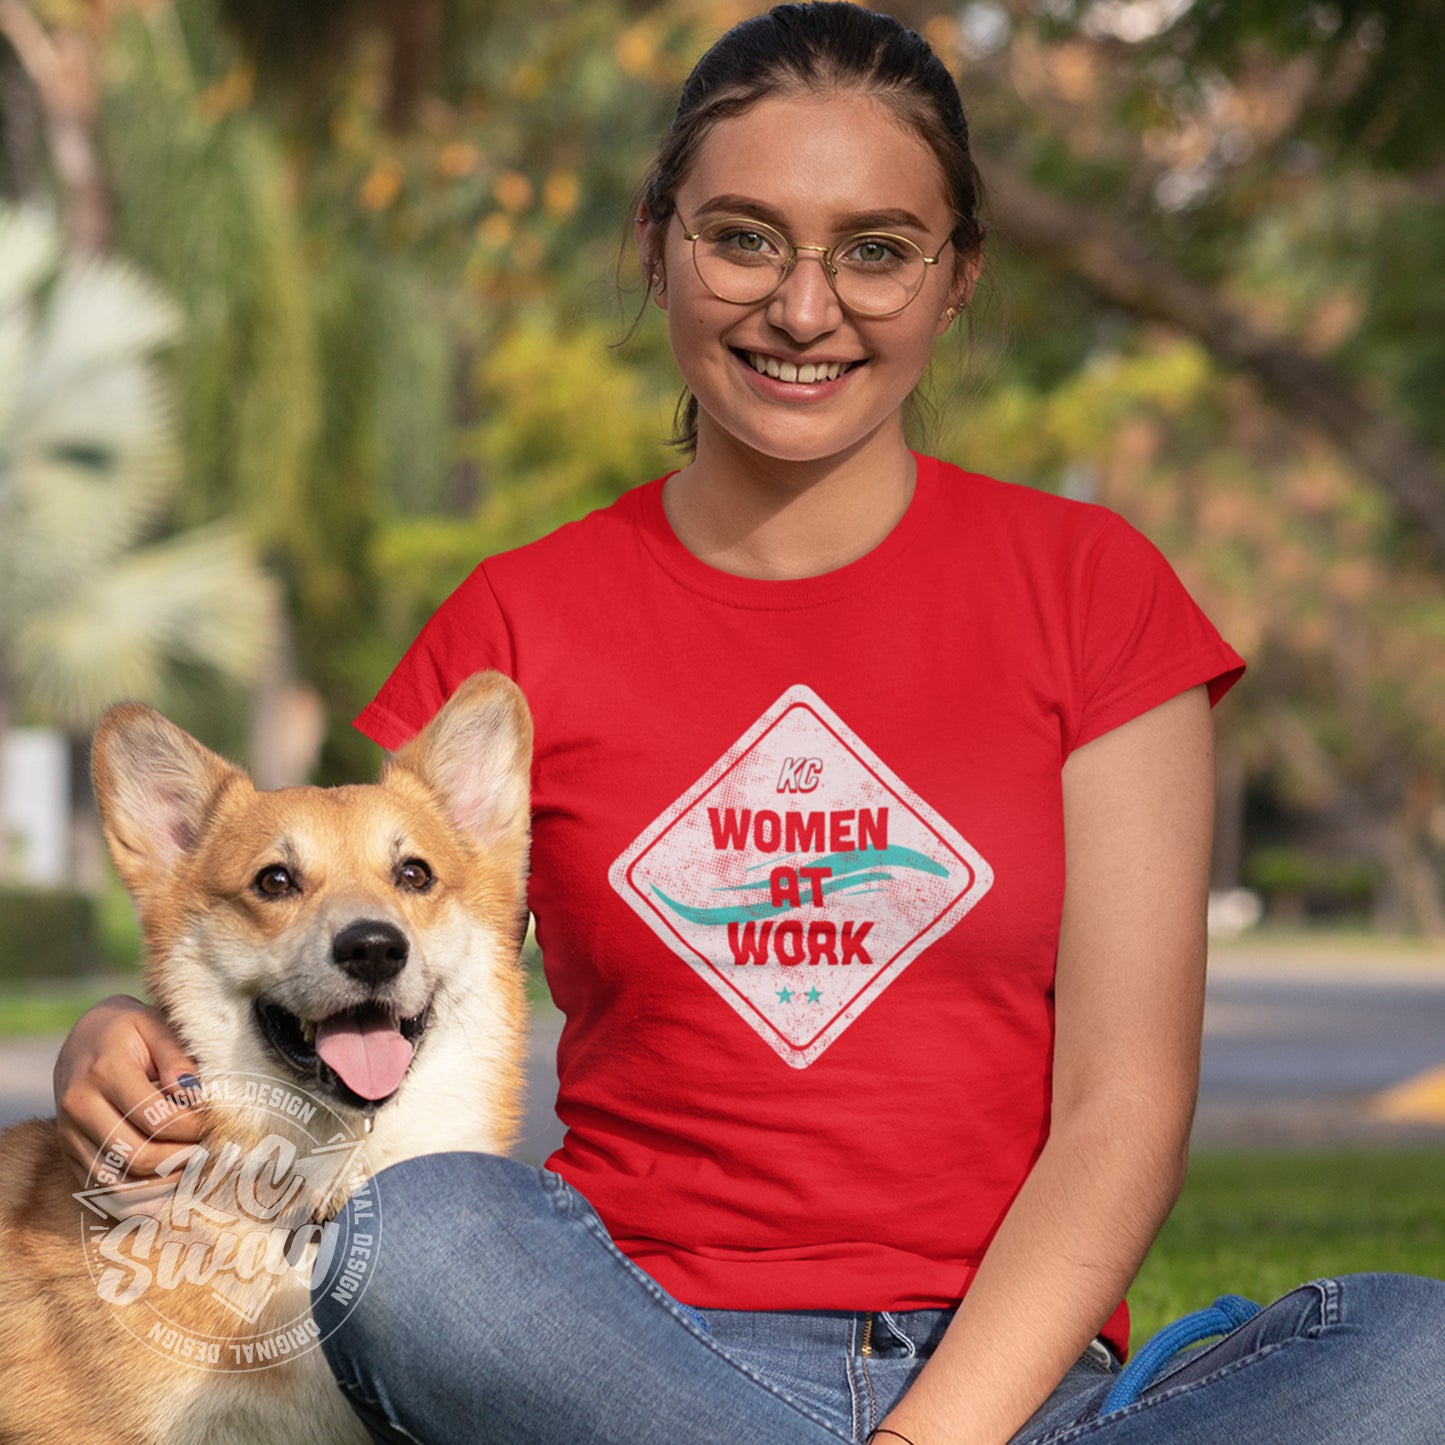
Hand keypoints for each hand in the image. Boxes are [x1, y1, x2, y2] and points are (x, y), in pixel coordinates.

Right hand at [53, 995, 204, 1189]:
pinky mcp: (67, 1153)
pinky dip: (135, 1199)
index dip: (193, 1128)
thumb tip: (193, 1092)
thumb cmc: (130, 1029)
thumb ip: (177, 1055)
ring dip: (160, 1184)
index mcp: (104, 1072)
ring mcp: (68, 1134)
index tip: (215, 1124)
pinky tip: (165, 1187)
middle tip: (209, 1153)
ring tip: (191, 1169)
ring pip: (116, 1182)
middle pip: (136, 1155)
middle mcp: (79, 1106)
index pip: (156, 1118)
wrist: (83, 1036)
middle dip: (180, 1161)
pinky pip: (99, 1191)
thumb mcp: (155, 1024)